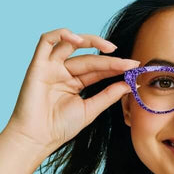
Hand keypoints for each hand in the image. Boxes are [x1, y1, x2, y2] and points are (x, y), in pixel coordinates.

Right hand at [3, 28, 138, 155]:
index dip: (116, 67)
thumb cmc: (60, 127)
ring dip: (92, 41)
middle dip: (111, 60)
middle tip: (130, 64)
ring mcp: (50, 67)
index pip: (98, 69)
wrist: (37, 138)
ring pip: (71, 45)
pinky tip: (79, 40)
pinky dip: (62, 34)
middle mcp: (62, 72)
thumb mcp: (91, 109)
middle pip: (89, 59)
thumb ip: (109, 95)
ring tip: (111, 48)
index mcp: (74, 82)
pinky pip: (46, 40)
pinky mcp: (37, 65)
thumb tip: (130, 84)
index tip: (135, 69)